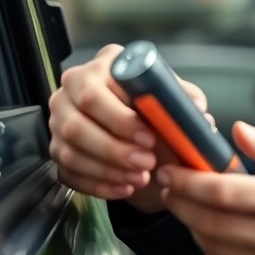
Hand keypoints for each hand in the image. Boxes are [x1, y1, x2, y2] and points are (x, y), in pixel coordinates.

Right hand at [49, 44, 209, 212]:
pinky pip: (68, 172)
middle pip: (77, 125)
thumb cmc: (155, 107)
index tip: (150, 138)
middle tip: (147, 163)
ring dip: (107, 170)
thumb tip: (198, 111)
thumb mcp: (173, 97)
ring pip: (70, 152)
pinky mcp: (56, 149)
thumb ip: (184, 100)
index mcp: (100, 67)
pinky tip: (124, 187)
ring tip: (140, 177)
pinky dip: (98, 184)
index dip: (120, 120)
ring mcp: (59, 121)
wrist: (141, 130)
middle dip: (114, 150)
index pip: (94, 93)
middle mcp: (71, 90)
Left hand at [157, 121, 254, 254]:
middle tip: (171, 186)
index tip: (173, 171)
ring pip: (211, 246)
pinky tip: (216, 233)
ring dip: (192, 224)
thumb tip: (240, 131)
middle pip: (209, 221)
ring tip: (191, 206)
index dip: (189, 181)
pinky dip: (211, 250)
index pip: (222, 192)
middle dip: (180, 201)